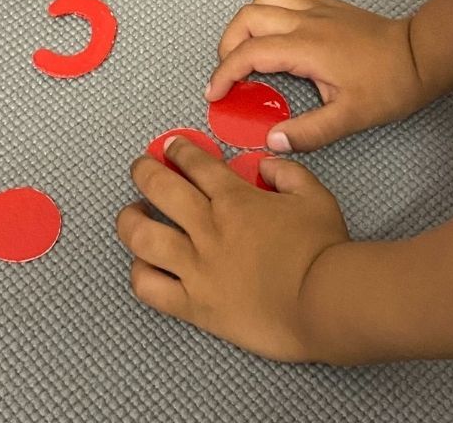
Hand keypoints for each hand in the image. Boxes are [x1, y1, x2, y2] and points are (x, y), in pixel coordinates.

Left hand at [116, 136, 349, 361]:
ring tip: (132, 214)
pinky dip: (139, 273)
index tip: (172, 147)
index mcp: (235, 199)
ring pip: (142, 236)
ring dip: (129, 219)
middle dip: (144, 171)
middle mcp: (207, 228)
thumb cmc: (323, 250)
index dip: (179, 150)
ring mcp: (196, 267)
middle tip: (141, 167)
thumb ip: (287, 173)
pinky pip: (150, 287)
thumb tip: (264, 165)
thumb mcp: (314, 196)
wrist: (323, 302)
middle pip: (158, 188)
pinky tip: (142, 265)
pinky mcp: (193, 305)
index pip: (195, 164)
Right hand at [206, 0, 434, 152]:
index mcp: (305, 48)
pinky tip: (277, 33)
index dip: (224, 74)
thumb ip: (309, 131)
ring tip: (248, 50)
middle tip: (229, 74)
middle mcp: (305, 21)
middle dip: (227, 45)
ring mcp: (316, 8)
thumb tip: (273, 141)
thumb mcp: (349, 118)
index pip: (248, 53)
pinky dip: (271, 10)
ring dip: (247, 23)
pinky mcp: (327, 5)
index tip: (215, 95)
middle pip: (247, 18)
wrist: (420, 55)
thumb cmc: (388, 85)